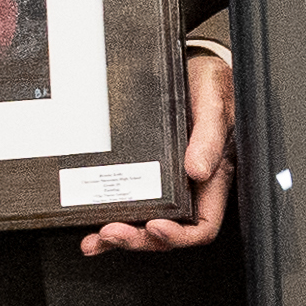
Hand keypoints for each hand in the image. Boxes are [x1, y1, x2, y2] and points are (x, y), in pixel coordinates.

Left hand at [87, 51, 234, 254]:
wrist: (193, 67)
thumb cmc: (213, 86)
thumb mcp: (215, 104)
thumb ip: (209, 136)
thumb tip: (198, 170)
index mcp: (213, 178)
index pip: (202, 225)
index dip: (179, 235)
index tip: (155, 226)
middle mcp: (189, 186)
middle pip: (168, 232)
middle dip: (139, 238)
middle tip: (112, 232)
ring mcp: (166, 182)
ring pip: (145, 224)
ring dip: (121, 236)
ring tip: (97, 237)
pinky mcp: (146, 171)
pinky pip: (130, 201)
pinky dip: (109, 218)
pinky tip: (91, 228)